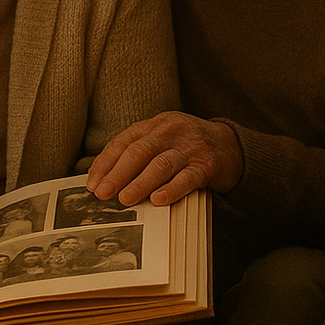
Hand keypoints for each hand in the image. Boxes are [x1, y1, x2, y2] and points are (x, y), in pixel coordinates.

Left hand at [85, 112, 242, 205]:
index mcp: (155, 125)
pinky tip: (158, 200)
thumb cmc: (186, 146)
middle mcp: (170, 132)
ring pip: (160, 164)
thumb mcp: (161, 140)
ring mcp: (189, 147)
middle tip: (103, 193)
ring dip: (140, 183)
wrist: (231, 145)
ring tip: (125, 199)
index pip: (124, 142)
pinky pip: (186, 177)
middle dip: (118, 174)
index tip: (93, 184)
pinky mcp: (206, 164)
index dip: (106, 163)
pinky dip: (171, 189)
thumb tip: (104, 179)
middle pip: (139, 152)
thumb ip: (137, 154)